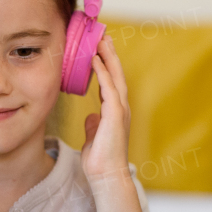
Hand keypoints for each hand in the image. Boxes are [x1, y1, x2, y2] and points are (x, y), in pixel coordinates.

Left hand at [80, 34, 133, 187]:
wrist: (107, 176)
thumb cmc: (100, 161)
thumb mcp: (93, 137)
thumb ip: (93, 125)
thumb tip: (91, 117)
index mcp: (115, 112)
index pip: (111, 82)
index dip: (106, 65)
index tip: (100, 49)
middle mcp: (120, 108)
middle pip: (116, 74)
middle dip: (110, 54)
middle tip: (103, 35)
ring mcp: (120, 111)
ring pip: (115, 77)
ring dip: (108, 57)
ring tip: (101, 40)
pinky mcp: (115, 115)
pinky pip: (109, 88)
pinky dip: (103, 72)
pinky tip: (96, 60)